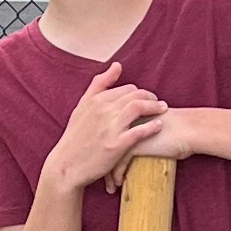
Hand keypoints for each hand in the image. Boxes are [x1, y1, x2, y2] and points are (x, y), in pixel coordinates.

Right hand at [43, 62, 171, 199]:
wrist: (67, 165)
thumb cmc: (75, 137)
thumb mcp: (82, 107)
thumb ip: (99, 85)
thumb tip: (117, 65)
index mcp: (96, 100)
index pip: (127, 88)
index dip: (140, 92)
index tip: (146, 98)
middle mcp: (103, 110)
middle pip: (135, 95)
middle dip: (151, 97)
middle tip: (159, 103)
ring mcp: (110, 127)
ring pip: (139, 108)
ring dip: (155, 107)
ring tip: (163, 110)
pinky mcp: (117, 145)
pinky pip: (140, 131)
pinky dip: (152, 126)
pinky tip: (159, 126)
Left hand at [108, 109, 200, 186]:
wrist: (188, 128)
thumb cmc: (175, 128)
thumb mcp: (151, 125)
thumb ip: (138, 131)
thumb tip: (132, 143)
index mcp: (125, 113)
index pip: (104, 132)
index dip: (101, 148)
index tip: (101, 163)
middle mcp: (122, 121)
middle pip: (102, 143)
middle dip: (100, 162)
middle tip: (99, 176)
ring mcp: (125, 132)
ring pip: (107, 155)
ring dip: (106, 173)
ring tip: (108, 186)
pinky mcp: (133, 145)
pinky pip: (118, 164)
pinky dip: (116, 176)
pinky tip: (118, 184)